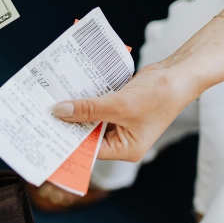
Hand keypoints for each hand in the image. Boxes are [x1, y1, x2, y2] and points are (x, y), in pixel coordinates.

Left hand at [52, 62, 200, 161]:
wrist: (179, 73)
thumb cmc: (159, 95)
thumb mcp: (120, 104)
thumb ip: (89, 109)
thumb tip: (60, 112)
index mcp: (126, 148)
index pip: (91, 149)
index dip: (69, 141)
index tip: (47, 133)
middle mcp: (122, 139)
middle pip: (88, 133)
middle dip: (70, 122)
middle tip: (44, 114)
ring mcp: (120, 122)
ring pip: (90, 118)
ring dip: (76, 108)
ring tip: (51, 101)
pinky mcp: (118, 106)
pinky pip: (96, 105)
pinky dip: (86, 98)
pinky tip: (69, 90)